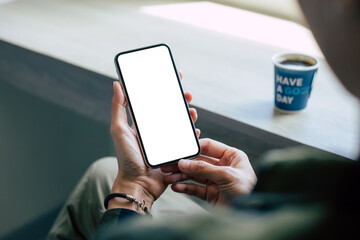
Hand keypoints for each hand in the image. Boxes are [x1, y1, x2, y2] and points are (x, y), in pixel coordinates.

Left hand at [109, 72, 199, 212]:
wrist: (138, 184)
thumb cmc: (126, 159)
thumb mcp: (119, 130)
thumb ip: (118, 108)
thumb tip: (117, 84)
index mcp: (142, 124)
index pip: (153, 102)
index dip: (162, 89)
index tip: (171, 78)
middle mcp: (155, 131)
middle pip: (170, 111)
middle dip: (180, 101)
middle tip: (186, 94)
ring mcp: (166, 141)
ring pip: (181, 124)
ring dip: (188, 116)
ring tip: (192, 113)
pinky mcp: (175, 151)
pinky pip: (187, 140)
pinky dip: (193, 134)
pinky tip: (196, 130)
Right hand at [162, 138, 256, 206]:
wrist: (251, 213)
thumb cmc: (248, 191)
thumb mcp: (226, 175)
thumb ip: (203, 168)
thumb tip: (184, 162)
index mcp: (231, 156)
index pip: (209, 146)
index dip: (194, 148)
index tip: (179, 151)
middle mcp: (223, 167)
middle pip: (199, 161)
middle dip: (183, 164)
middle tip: (169, 165)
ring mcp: (216, 180)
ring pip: (194, 175)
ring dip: (181, 176)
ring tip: (169, 178)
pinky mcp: (211, 194)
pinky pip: (195, 188)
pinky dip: (185, 187)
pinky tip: (176, 187)